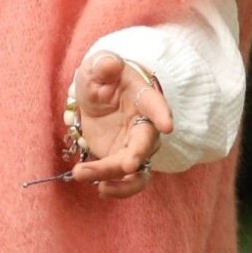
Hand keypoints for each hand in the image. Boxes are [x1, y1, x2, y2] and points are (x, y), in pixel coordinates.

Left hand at [69, 52, 174, 199]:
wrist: (99, 95)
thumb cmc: (102, 78)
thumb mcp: (98, 67)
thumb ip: (104, 66)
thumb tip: (109, 63)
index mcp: (142, 97)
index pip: (155, 104)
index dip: (162, 114)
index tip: (167, 125)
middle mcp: (145, 125)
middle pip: (146, 143)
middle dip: (138, 155)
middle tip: (126, 165)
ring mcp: (135, 146)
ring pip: (137, 169)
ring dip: (118, 179)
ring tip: (84, 174)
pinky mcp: (123, 160)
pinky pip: (127, 181)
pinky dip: (116, 188)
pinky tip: (98, 189)